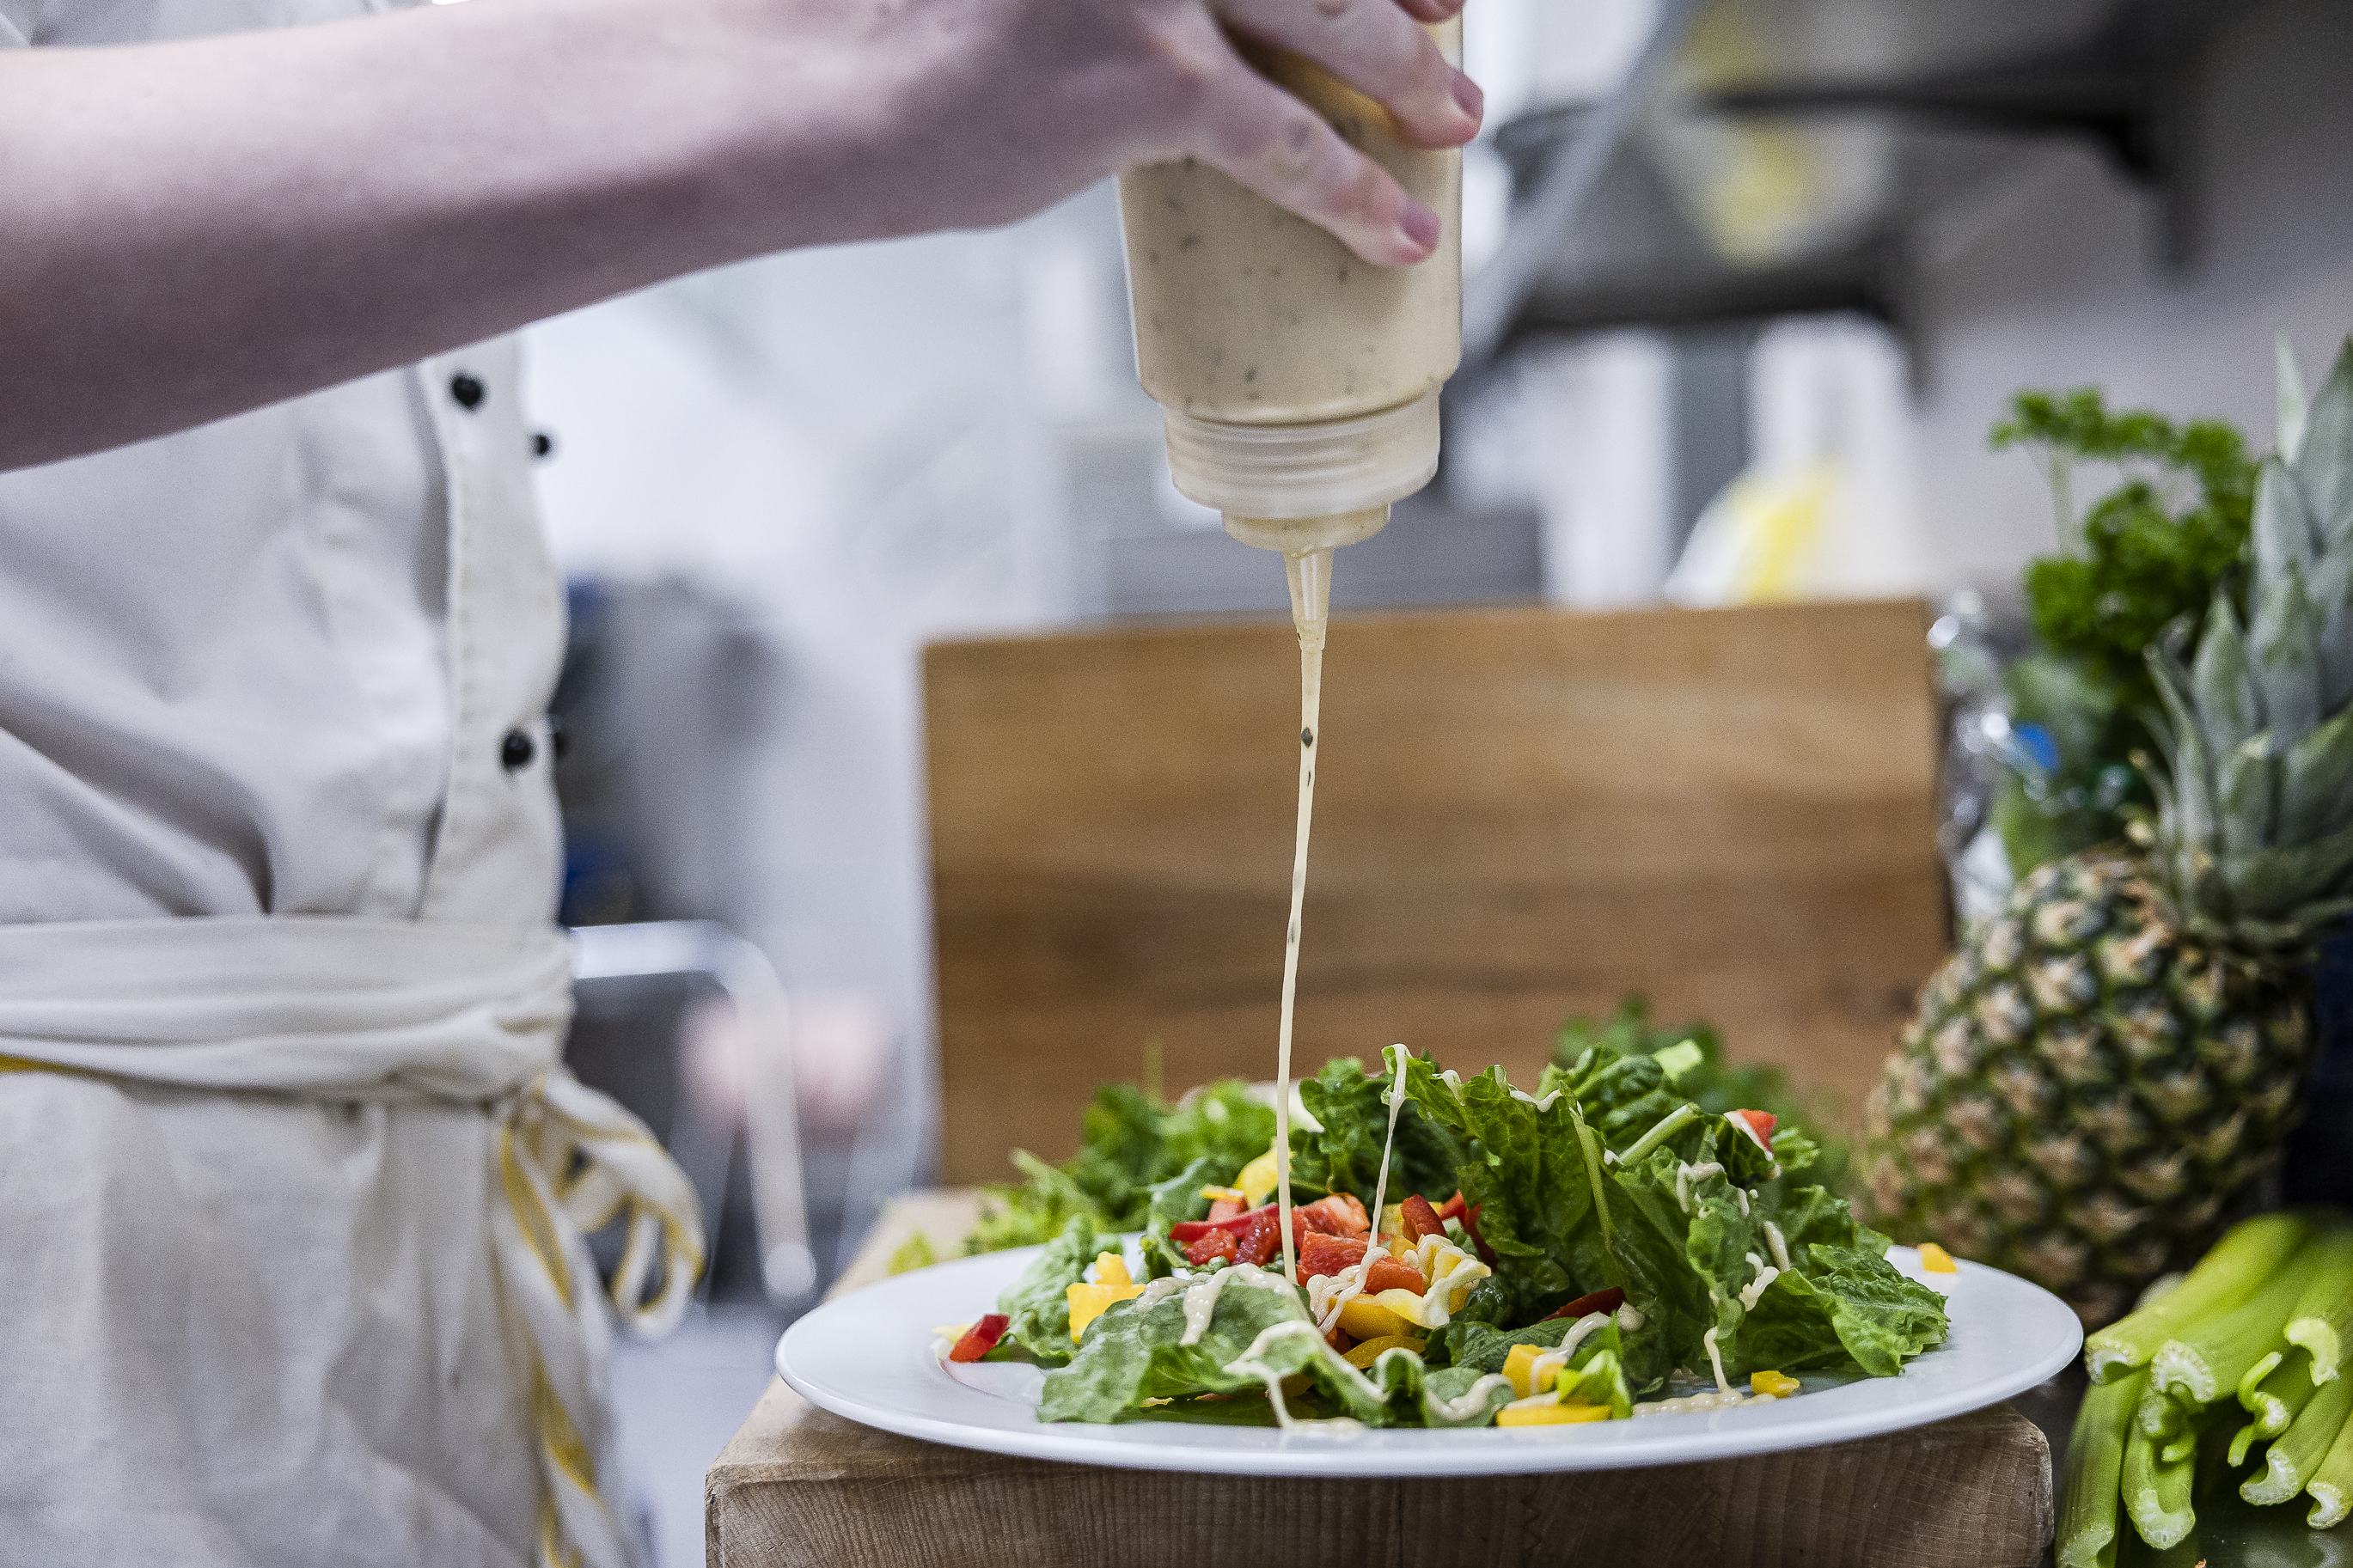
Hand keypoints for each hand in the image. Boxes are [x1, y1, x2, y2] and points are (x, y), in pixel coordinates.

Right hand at [804, 0, 1482, 263]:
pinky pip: (1286, 142)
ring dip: (1407, 75)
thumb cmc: (882, 28)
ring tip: (1452, 121)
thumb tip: (1168, 35)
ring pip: (1335, 15)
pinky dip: (1352, 192)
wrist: (808, 81)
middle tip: (1449, 20)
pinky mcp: (1152, 73)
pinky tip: (1392, 231)